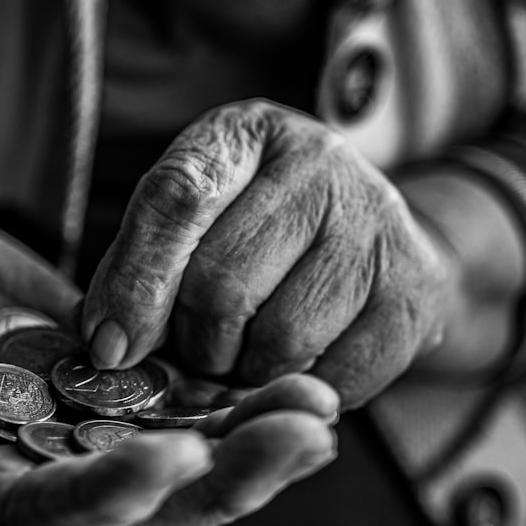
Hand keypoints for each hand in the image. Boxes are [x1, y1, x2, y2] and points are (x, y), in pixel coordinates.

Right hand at [0, 167, 338, 525]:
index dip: (106, 498)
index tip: (172, 457)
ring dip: (254, 447)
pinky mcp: (128, 404)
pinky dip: (246, 409)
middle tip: (301, 433)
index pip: (43, 516)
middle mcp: (44, 477)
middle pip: (141, 512)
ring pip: (186, 471)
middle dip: (224, 481)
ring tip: (320, 406)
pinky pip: (196, 418)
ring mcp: (93, 443)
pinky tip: (308, 386)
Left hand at [81, 99, 457, 407]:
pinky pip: (336, 377)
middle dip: (195, 341)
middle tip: (199, 347)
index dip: (136, 283)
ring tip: (247, 352)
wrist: (370, 235)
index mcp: (244, 135)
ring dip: (246, 371)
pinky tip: (295, 364)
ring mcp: (378, 222)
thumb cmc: (256, 231)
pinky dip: (299, 390)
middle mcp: (319, 161)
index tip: (110, 347)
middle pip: (223, 285)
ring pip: (280, 339)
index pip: (178, 199)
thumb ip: (141, 268)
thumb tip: (109, 346)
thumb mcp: (192, 222)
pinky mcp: (416, 289)